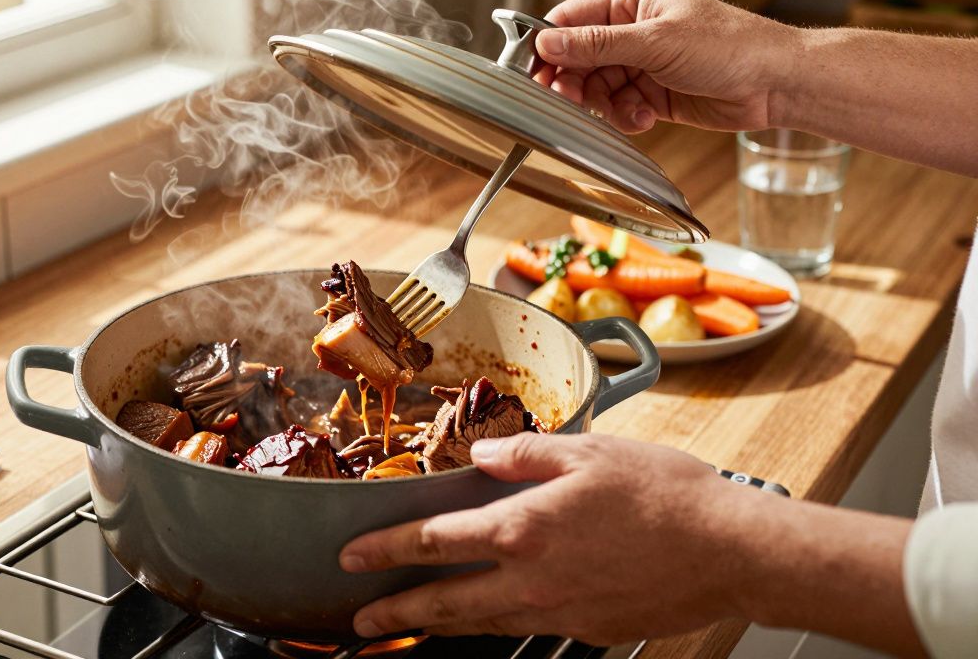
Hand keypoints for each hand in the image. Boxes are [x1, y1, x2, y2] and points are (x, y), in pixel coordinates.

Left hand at [339, 433, 761, 643]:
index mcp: (521, 528)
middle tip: (360, 619)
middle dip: (394, 610)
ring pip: (482, 622)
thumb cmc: (665, 495)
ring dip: (439, 624)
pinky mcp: (586, 630)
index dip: (384, 549)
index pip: (432, 541)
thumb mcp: (587, 452)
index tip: (351, 556)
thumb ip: (522, 454)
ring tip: (413, 625)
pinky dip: (498, 623)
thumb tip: (479, 456)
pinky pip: (528, 627)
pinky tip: (494, 614)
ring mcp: (557, 613)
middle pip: (443, 601)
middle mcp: (529, 580)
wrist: (730, 552)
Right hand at [535, 0, 799, 133]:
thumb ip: (596, 45)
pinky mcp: (653, 94)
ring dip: (606, 105)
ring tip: (629, 109)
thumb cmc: (729, 46)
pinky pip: (620, 108)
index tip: (534, 72)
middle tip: (574, 101)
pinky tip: (647, 116)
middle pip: (579, 59)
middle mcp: (633, 30)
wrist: (774, 83)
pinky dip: (626, 117)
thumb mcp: (654, 42)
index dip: (549, 46)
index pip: (572, 20)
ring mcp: (643, 63)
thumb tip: (547, 42)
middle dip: (576, 83)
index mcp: (631, 1)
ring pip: (597, 89)